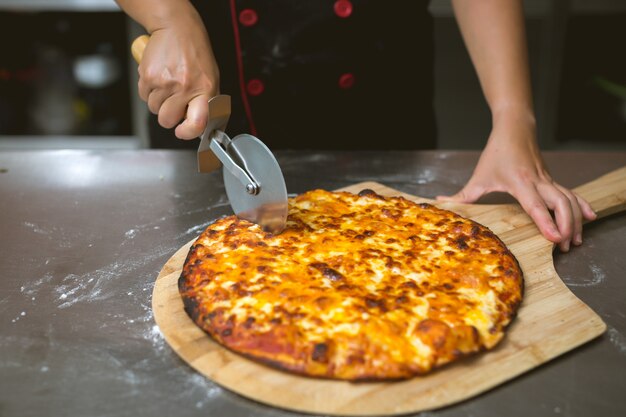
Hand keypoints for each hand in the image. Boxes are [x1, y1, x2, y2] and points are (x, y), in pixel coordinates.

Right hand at [137, 9, 218, 138]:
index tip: (183, 132)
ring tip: (168, 85)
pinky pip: (144, 96)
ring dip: (159, 101)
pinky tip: (159, 78)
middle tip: (174, 104)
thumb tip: (200, 126)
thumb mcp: (211, 78)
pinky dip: (149, 91)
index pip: (198, 122)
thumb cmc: (195, 54)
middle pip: (167, 120)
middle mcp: (185, 87)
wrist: (176, 28)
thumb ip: (206, 102)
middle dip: (168, 117)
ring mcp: (165, 82)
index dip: (188, 132)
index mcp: (205, 90)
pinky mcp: (148, 76)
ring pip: (154, 109)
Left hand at [437, 110, 595, 251]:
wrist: (515, 128)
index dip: (546, 222)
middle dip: (566, 226)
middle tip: (564, 246)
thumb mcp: (478, 176)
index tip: (555, 238)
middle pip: (560, 204)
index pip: (535, 205)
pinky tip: (590, 218)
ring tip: (575, 241)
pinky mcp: (552, 180)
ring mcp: (548, 180)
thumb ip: (461, 195)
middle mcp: (538, 181)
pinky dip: (582, 206)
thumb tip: (439, 203)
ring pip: (569, 200)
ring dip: (575, 221)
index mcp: (519, 181)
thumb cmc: (497, 153)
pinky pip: (572, 194)